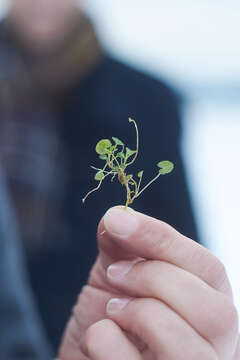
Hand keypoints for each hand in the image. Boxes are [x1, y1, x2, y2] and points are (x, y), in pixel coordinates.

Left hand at [58, 206, 239, 359]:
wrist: (84, 357)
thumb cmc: (108, 318)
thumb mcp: (114, 275)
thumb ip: (121, 246)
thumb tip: (118, 215)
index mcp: (208, 305)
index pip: (208, 268)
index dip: (162, 240)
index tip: (118, 221)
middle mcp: (213, 346)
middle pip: (214, 310)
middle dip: (155, 279)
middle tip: (115, 273)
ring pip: (190, 348)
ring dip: (140, 313)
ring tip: (112, 308)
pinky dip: (108, 343)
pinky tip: (98, 339)